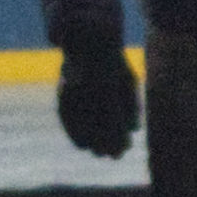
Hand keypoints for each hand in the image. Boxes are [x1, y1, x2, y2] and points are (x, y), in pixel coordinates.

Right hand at [56, 43, 138, 160]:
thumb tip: (135, 129)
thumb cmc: (113, 62)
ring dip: (90, 142)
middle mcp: (87, 89)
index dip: (118, 138)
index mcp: (107, 85)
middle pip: (96, 125)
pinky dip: (73, 133)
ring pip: (79, 123)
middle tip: (114, 157)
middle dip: (106, 144)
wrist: (87, 39)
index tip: (125, 149)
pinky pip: (66, 118)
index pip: (113, 120)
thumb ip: (132, 105)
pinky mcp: (61, 91)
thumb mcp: (128, 80)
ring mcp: (72, 90)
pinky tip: (82, 145)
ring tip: (99, 154)